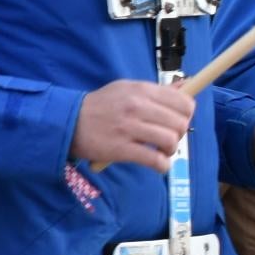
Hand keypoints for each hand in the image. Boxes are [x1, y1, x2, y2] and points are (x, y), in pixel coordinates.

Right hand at [73, 79, 194, 170]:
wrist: (68, 121)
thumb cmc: (100, 106)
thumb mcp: (126, 89)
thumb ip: (156, 91)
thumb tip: (186, 88)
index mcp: (141, 90)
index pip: (183, 102)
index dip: (186, 114)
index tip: (176, 121)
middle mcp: (137, 106)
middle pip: (180, 123)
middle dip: (179, 134)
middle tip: (167, 139)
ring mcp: (129, 128)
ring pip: (170, 141)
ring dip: (170, 150)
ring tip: (161, 151)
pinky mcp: (122, 149)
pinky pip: (154, 160)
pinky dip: (162, 166)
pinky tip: (158, 165)